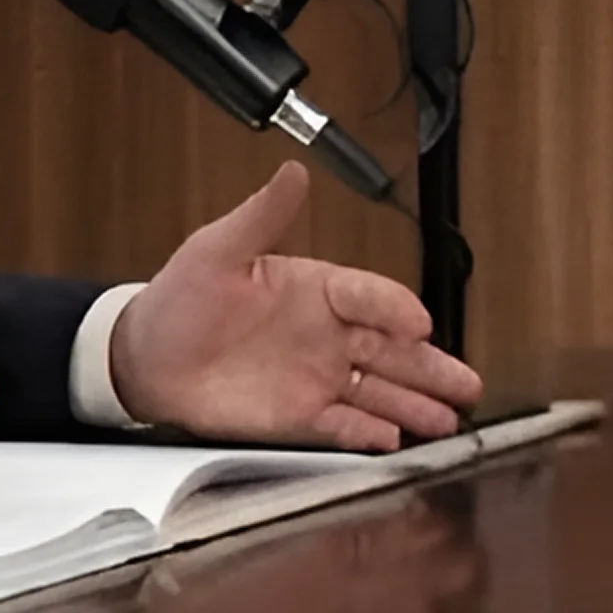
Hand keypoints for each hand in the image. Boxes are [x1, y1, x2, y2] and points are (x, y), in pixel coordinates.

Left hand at [108, 164, 484, 450]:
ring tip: (449, 419)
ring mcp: (317, 377)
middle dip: (431, 367)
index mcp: (317, 290)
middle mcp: (327, 335)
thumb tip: (293, 172)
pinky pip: (344, 425)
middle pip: (392, 351)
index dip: (395, 309)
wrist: (145, 358)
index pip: (369, 296)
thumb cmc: (181, 298)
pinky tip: (394, 440)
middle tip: (467, 382)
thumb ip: (262, 215)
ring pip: (379, 392)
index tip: (418, 323)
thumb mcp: (219, 249)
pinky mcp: (299, 416)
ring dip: (415, 404)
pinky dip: (369, 433)